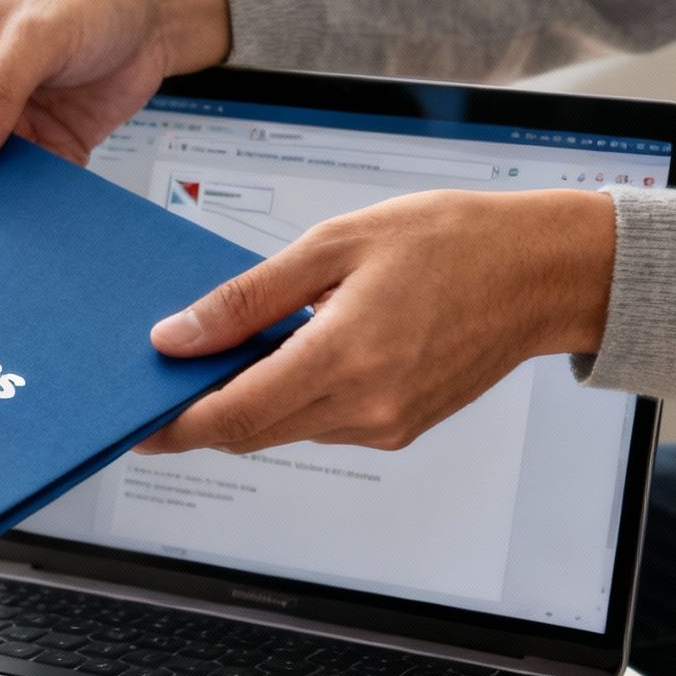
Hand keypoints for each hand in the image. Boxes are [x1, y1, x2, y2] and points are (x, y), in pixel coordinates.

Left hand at [137, 189, 616, 454]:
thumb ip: (249, 297)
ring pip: (284, 429)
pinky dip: (290, 399)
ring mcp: (385, 424)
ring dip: (247, 403)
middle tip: (161, 386)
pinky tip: (287, 357)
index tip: (136, 423)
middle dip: (200, 416)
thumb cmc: (451, 242)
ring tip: (228, 354)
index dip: (175, 425)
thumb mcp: (334, 244)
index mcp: (345, 357)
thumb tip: (179, 335)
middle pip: (251, 432)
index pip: (234, 414)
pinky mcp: (399, 427)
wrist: (539, 271)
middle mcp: (365, 405)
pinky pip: (321, 424)